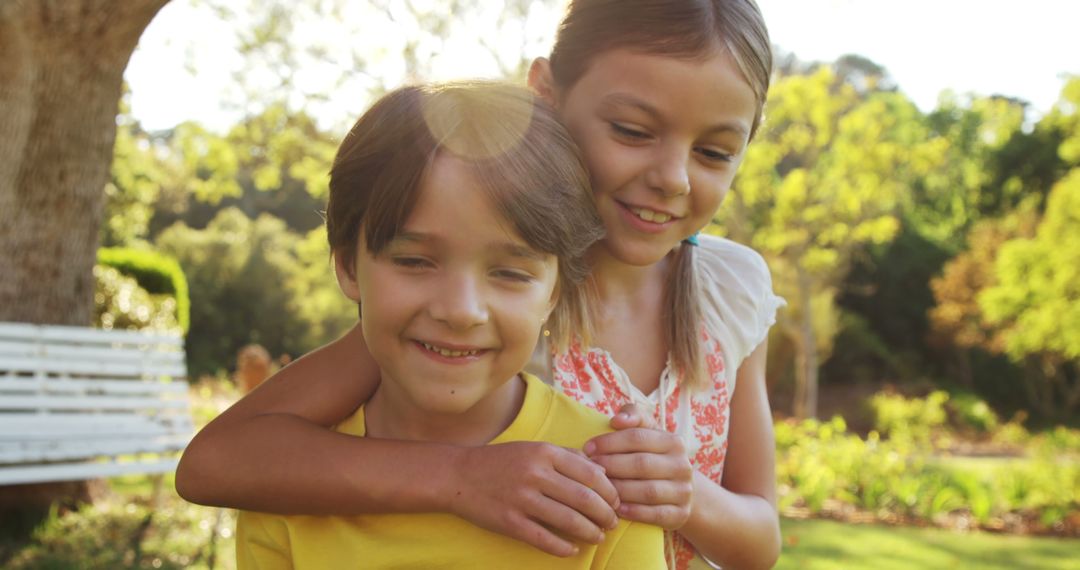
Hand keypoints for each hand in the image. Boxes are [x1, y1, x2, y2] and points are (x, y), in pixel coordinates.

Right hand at [447, 441, 619, 556]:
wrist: (457, 476)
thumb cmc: (501, 462)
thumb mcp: (534, 448)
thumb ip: (567, 456)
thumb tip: (601, 471)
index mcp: (544, 453)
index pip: (591, 474)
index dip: (610, 491)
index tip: (616, 501)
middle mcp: (535, 474)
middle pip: (585, 498)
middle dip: (605, 514)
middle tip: (612, 522)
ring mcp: (522, 499)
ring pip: (569, 520)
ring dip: (590, 532)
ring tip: (598, 536)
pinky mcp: (509, 522)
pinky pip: (544, 539)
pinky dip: (563, 547)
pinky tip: (573, 550)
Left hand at [585, 403, 693, 529]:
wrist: (679, 489)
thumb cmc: (653, 455)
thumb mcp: (648, 432)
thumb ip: (633, 416)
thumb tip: (616, 419)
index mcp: (674, 442)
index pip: (638, 437)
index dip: (610, 442)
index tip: (587, 448)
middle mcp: (682, 466)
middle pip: (641, 464)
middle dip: (611, 466)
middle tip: (590, 468)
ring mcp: (684, 491)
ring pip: (648, 491)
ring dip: (620, 490)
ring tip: (599, 489)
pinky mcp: (681, 514)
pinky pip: (656, 514)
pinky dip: (635, 512)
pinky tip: (617, 509)